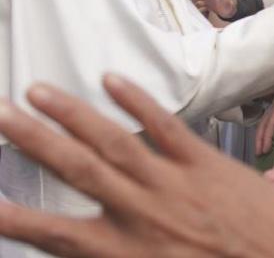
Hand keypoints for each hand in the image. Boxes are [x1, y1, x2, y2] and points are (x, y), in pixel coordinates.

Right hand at [0, 77, 273, 257]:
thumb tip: (87, 246)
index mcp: (128, 254)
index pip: (55, 236)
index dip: (15, 219)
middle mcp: (144, 213)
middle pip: (76, 170)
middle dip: (33, 141)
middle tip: (1, 113)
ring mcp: (175, 181)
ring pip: (113, 141)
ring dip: (72, 114)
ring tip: (37, 91)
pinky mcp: (207, 161)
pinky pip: (166, 126)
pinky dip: (137, 102)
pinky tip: (111, 80)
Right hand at [255, 87, 273, 155]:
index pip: (270, 123)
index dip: (266, 137)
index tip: (265, 150)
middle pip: (264, 122)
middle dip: (260, 138)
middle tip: (258, 153)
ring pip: (266, 121)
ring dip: (262, 134)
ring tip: (261, 149)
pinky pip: (272, 119)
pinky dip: (268, 130)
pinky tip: (269, 138)